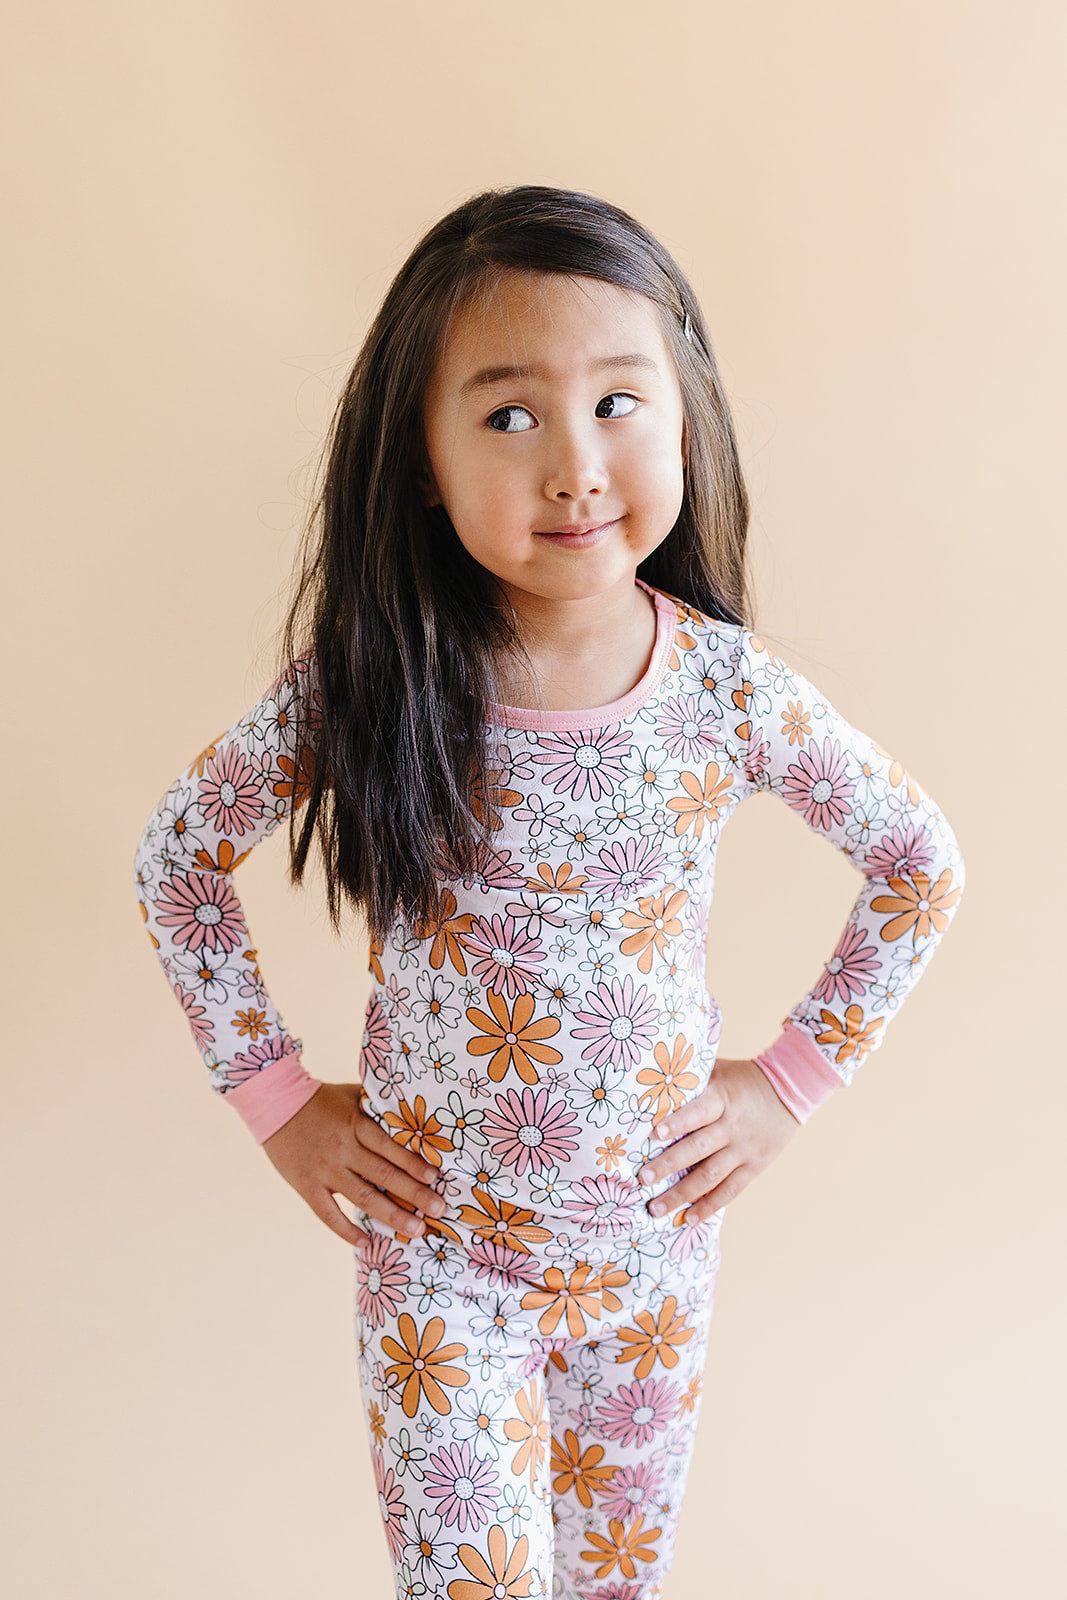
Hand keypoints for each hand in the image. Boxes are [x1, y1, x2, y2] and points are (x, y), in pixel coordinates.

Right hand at [262, 1082, 446, 1247]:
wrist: (274, 1104)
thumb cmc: (320, 1097)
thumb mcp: (352, 1093)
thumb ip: (378, 1104)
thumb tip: (411, 1108)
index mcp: (356, 1124)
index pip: (390, 1148)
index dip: (414, 1163)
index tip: (436, 1178)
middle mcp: (343, 1149)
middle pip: (384, 1176)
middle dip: (415, 1194)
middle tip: (439, 1209)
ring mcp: (325, 1170)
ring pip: (363, 1197)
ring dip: (391, 1215)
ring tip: (416, 1230)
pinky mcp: (306, 1186)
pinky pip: (328, 1214)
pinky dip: (346, 1230)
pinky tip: (365, 1242)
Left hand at [637, 1056, 801, 1222]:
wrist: (789, 1091)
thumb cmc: (742, 1079)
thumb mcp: (719, 1070)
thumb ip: (692, 1077)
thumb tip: (654, 1080)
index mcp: (722, 1099)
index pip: (698, 1112)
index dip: (678, 1123)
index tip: (655, 1134)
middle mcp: (732, 1127)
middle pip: (698, 1149)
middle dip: (668, 1165)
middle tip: (643, 1178)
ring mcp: (743, 1150)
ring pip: (710, 1176)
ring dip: (682, 1194)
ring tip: (656, 1208)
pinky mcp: (754, 1167)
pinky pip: (730, 1190)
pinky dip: (709, 1206)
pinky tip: (689, 1218)